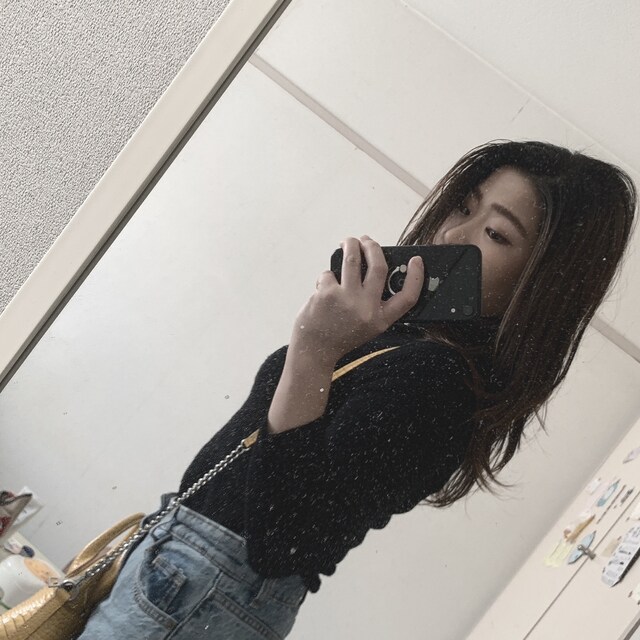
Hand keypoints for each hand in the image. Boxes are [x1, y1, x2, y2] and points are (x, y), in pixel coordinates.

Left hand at [290, 235, 424, 362]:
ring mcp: (347, 299)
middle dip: (373, 247)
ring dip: (351, 244)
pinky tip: (324, 287)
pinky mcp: (327, 294)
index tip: (416, 260)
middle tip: (367, 241)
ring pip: (353, 258)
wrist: (315, 350)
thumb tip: (374, 266)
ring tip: (348, 242)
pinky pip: (329, 273)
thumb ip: (375, 303)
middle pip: (379, 266)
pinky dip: (327, 276)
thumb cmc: (341, 334)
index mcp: (381, 319)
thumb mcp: (367, 326)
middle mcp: (367, 309)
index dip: (416, 276)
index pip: (407, 297)